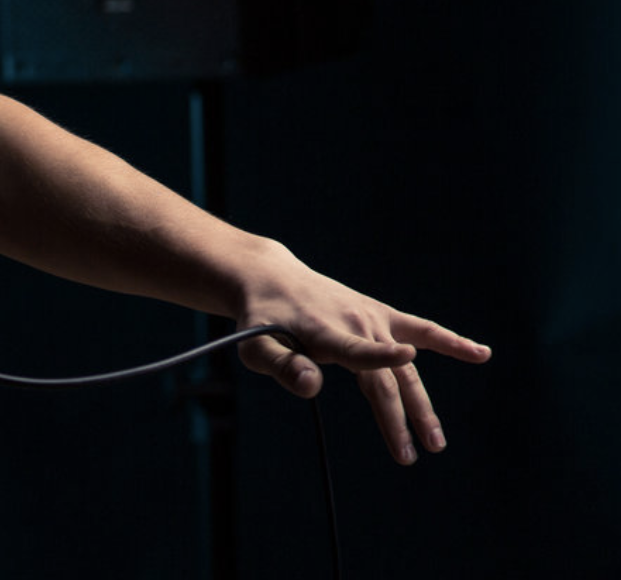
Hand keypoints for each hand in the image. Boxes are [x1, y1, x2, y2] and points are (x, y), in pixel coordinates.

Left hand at [234, 252, 490, 464]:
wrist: (273, 280)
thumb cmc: (261, 319)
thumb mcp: (254, 345)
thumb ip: (280, 366)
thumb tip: (310, 386)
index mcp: (324, 332)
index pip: (355, 349)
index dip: (378, 355)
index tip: (405, 358)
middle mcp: (356, 324)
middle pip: (385, 378)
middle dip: (398, 418)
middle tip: (406, 456)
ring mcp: (373, 319)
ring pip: (405, 370)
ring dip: (421, 406)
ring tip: (434, 443)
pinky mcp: (382, 315)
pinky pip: (422, 330)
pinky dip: (450, 341)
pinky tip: (481, 354)